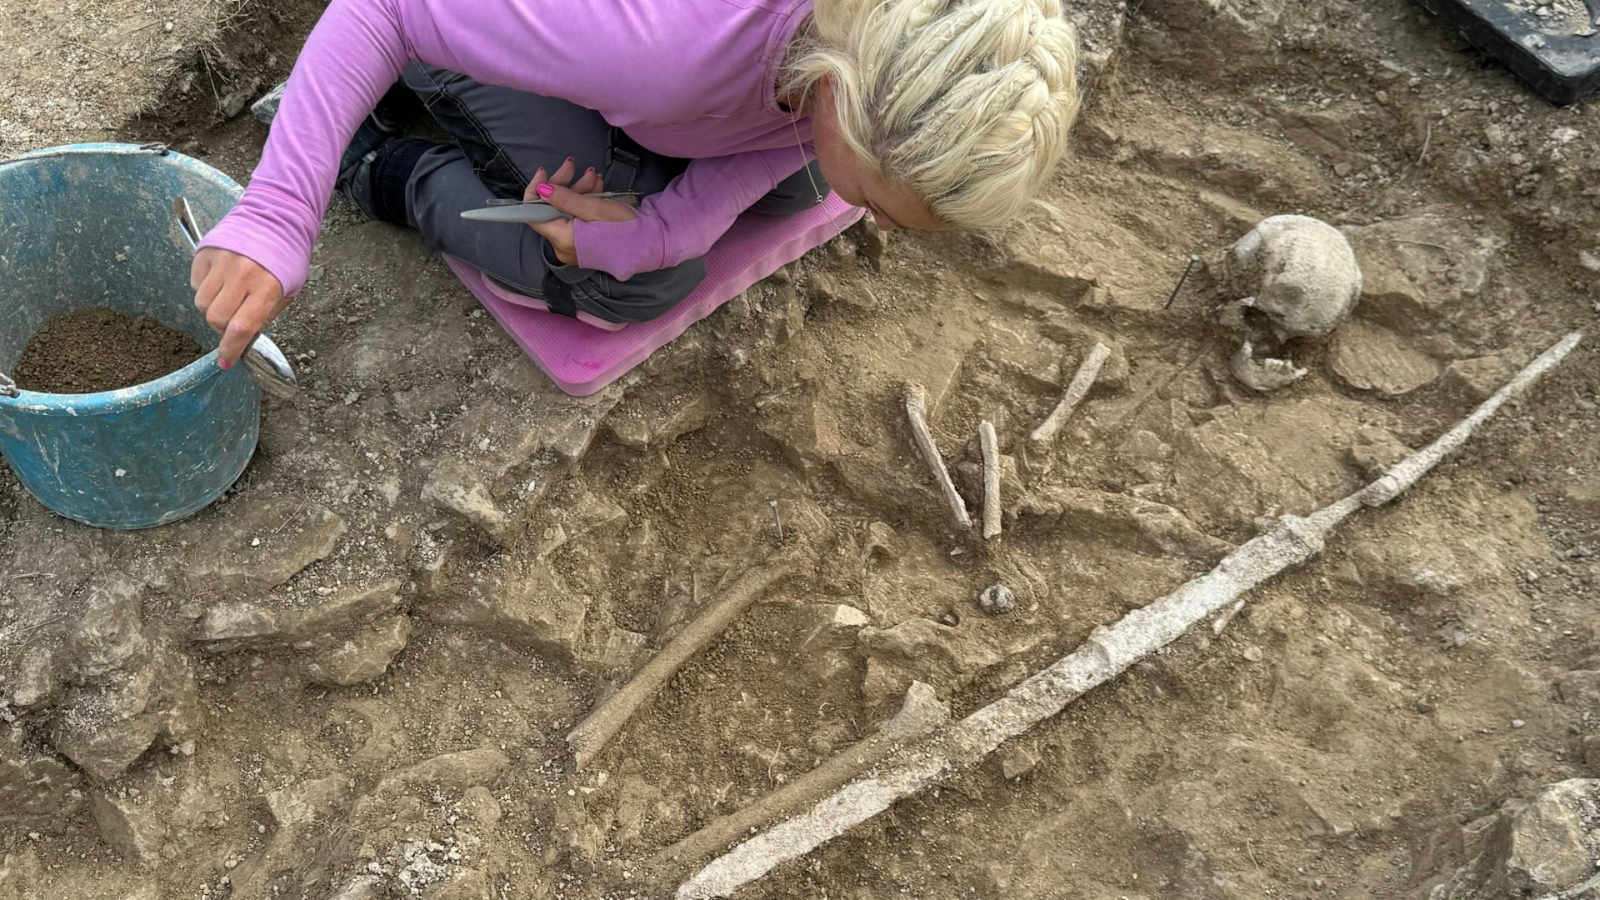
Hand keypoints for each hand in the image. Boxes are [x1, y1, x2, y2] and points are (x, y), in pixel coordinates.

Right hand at [191, 248, 287, 368]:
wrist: (274, 220)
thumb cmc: (285, 259)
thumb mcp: (289, 290)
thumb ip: (268, 313)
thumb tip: (246, 336)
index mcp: (266, 288)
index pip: (241, 328)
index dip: (231, 349)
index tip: (225, 362)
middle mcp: (241, 275)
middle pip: (215, 318)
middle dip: (222, 327)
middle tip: (234, 318)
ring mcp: (220, 263)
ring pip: (202, 303)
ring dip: (213, 306)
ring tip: (230, 295)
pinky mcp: (205, 253)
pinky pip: (195, 283)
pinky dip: (205, 288)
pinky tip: (221, 279)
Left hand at [525, 158, 636, 265]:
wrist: (652, 244)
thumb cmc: (627, 228)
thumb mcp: (596, 208)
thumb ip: (566, 199)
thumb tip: (541, 189)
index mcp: (563, 239)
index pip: (533, 214)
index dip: (536, 191)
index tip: (545, 172)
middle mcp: (563, 246)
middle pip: (550, 210)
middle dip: (562, 185)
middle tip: (574, 165)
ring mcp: (573, 245)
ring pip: (565, 212)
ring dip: (577, 190)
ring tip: (594, 177)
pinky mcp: (584, 242)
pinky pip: (575, 219)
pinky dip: (583, 202)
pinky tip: (597, 189)